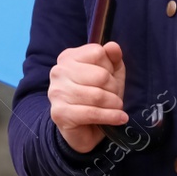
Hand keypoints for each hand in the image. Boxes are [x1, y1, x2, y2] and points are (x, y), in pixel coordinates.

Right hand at [49, 40, 127, 154]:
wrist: (85, 129)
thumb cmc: (98, 97)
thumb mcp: (111, 73)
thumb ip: (113, 57)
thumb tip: (112, 46)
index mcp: (68, 57)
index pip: (98, 53)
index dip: (110, 67)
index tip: (109, 79)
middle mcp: (58, 71)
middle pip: (100, 75)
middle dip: (113, 88)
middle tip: (114, 97)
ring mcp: (56, 92)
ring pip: (98, 95)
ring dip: (114, 104)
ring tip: (116, 107)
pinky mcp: (60, 113)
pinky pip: (92, 113)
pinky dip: (111, 117)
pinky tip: (120, 118)